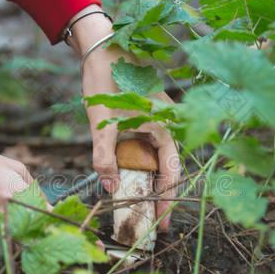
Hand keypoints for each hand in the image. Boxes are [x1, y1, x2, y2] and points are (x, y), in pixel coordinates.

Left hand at [66, 6, 180, 231]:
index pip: (171, 173)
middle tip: (152, 224)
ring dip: (150, 184)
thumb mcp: (102, 123)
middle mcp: (167, 127)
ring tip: (141, 207)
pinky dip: (142, 167)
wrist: (103, 48)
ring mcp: (158, 123)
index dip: (166, 200)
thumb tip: (110, 188)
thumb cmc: (105, 81)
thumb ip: (105, 157)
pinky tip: (130, 179)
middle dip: (160, 198)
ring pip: (158, 162)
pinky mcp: (147, 120)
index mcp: (165, 128)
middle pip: (168, 170)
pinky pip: (149, 150)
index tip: (160, 223)